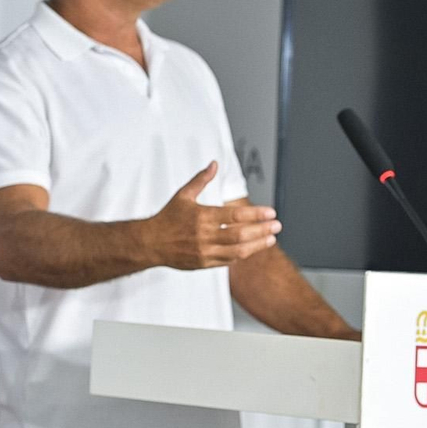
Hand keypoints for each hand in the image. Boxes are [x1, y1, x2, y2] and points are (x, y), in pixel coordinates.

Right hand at [140, 163, 279, 269]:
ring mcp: (204, 251)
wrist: (149, 243)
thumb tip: (214, 164)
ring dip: (257, 245)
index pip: (235, 216)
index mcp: (202, 216)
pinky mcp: (203, 263)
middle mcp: (204, 235)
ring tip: (270, 239)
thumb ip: (201, 180)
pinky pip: (228, 260)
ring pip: (238, 251)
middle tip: (277, 225)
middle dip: (262, 230)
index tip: (270, 212)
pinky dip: (242, 254)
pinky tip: (252, 248)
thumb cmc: (167, 218)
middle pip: (241, 234)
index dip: (256, 214)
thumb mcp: (183, 195)